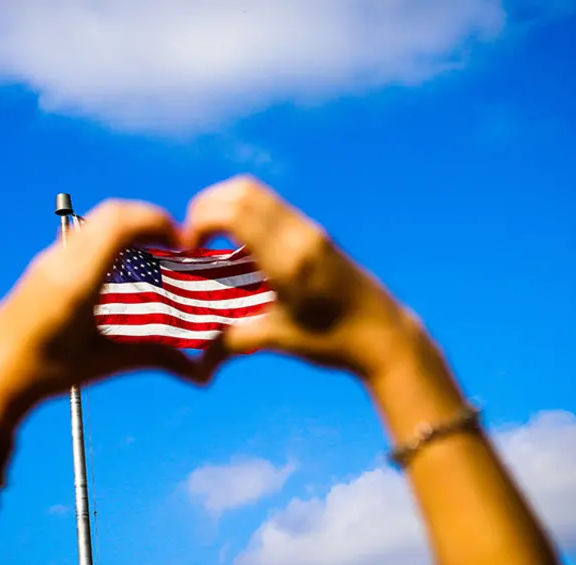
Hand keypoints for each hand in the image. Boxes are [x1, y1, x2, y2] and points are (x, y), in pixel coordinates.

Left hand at [0, 200, 200, 428]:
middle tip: (175, 243)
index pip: (120, 223)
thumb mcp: (103, 364)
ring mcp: (48, 259)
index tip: (182, 240)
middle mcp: (61, 261)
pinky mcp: (43, 265)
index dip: (157, 221)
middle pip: (112, 212)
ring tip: (153, 255)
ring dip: (130, 227)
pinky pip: (85, 235)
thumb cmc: (44, 374)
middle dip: (150, 219)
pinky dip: (112, 238)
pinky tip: (123, 270)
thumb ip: (154, 358)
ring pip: (97, 221)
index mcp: (77, 280)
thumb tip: (198, 373)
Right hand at [182, 176, 423, 380]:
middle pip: (241, 190)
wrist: (385, 335)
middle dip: (206, 207)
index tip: (190, 247)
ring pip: (256, 192)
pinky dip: (245, 212)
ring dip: (225, 206)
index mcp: (288, 261)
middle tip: (194, 239)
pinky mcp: (316, 232)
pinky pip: (271, 206)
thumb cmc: (334, 342)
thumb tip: (197, 363)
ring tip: (212, 239)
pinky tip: (240, 246)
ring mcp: (310, 230)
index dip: (201, 219)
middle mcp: (300, 236)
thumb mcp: (280, 340)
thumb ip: (234, 342)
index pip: (236, 212)